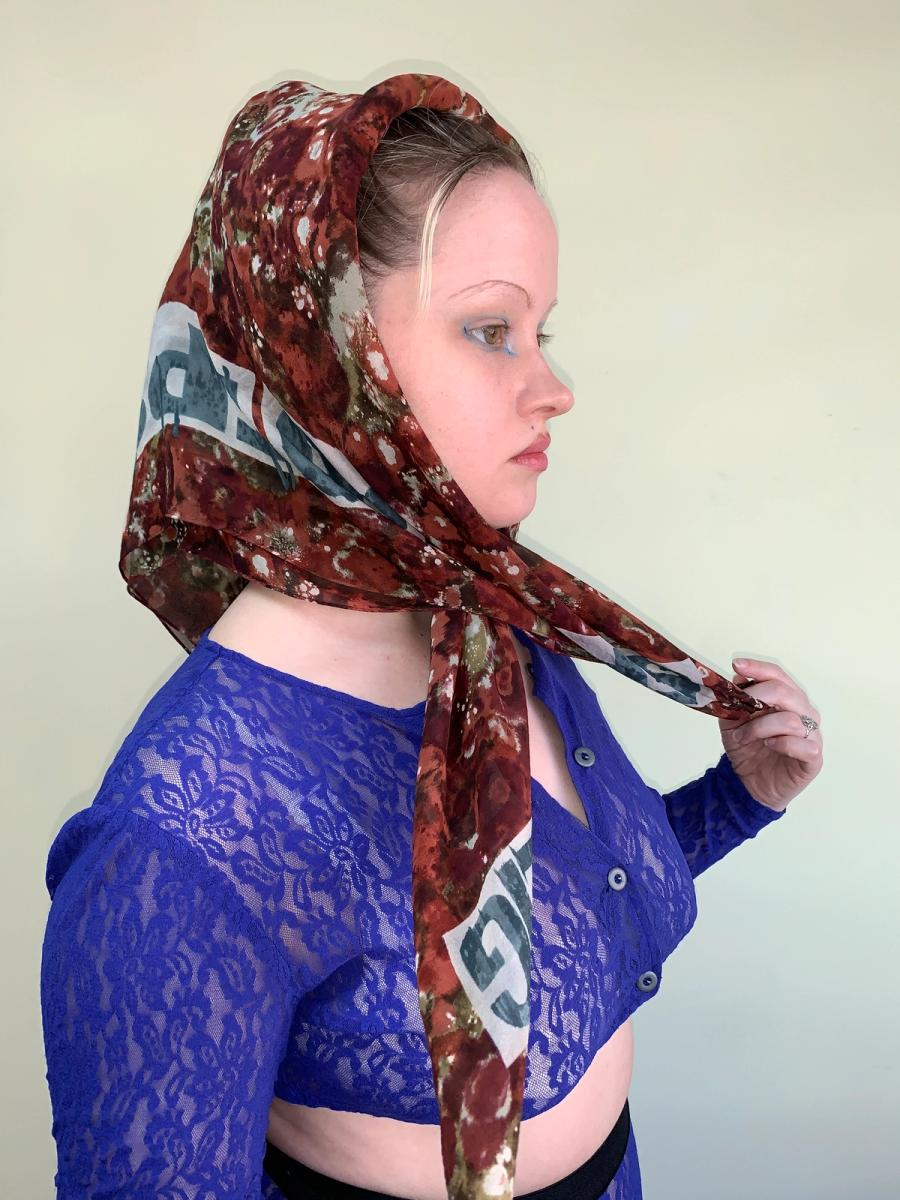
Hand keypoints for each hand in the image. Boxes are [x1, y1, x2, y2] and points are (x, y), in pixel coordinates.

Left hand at [718, 656, 822, 811]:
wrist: (750, 783)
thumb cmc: (748, 749)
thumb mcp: (733, 721)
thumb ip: (735, 700)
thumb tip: (738, 678)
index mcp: (787, 699)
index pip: (778, 675)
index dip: (758, 668)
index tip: (737, 665)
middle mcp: (803, 712)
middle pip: (785, 692)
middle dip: (757, 697)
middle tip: (738, 709)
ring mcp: (812, 735)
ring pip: (790, 719)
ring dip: (760, 727)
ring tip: (742, 737)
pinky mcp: (813, 758)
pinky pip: (803, 745)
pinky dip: (782, 743)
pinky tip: (769, 745)